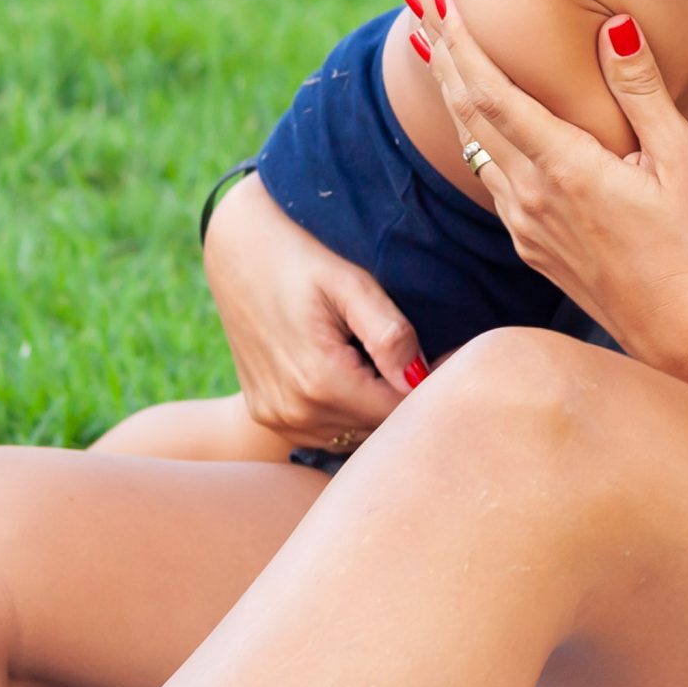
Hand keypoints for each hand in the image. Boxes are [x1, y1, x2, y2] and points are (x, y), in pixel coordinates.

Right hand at [200, 174, 426, 447]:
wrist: (238, 252)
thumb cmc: (302, 259)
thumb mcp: (351, 284)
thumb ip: (389, 334)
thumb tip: (420, 378)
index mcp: (320, 381)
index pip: (398, 412)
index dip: (430, 389)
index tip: (450, 359)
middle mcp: (295, 412)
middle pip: (377, 428)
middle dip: (403, 398)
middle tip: (420, 357)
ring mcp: (277, 419)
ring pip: (352, 434)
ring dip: (373, 407)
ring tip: (379, 361)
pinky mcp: (266, 416)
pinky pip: (323, 431)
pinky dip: (344, 412)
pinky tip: (349, 374)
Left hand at [410, 0, 687, 381]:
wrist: (684, 339)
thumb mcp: (682, 161)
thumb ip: (642, 90)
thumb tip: (615, 25)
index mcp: (565, 168)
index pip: (491, 92)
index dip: (458, 41)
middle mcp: (531, 197)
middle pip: (467, 112)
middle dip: (441, 52)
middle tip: (420, 0)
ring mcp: (525, 226)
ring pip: (472, 146)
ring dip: (451, 92)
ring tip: (436, 49)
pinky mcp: (530, 247)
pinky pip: (490, 179)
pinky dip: (474, 136)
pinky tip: (477, 122)